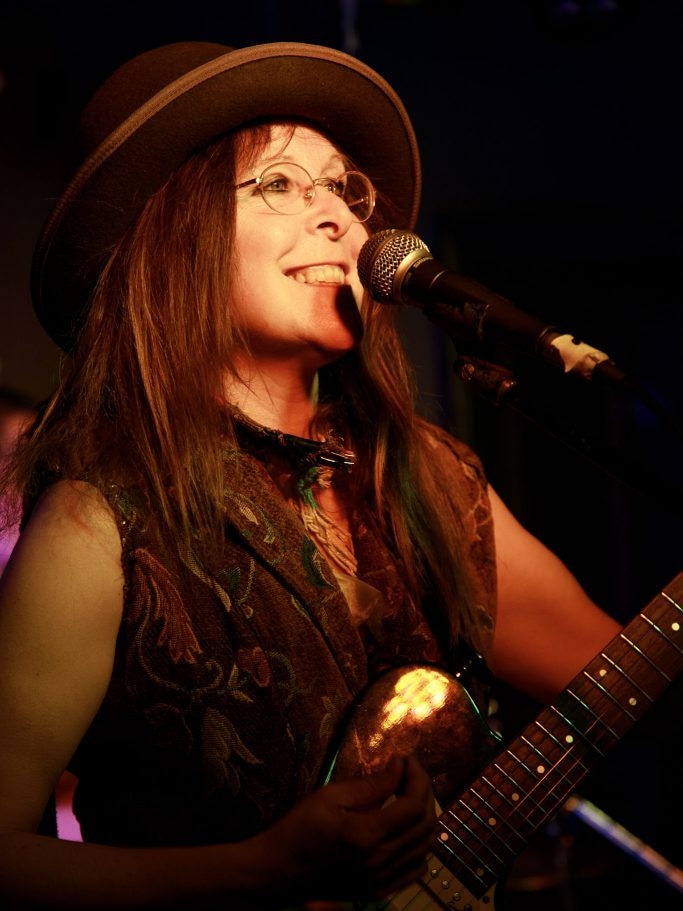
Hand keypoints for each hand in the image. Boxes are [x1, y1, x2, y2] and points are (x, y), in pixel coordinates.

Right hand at [261, 755, 435, 906]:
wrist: (278, 870)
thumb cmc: (300, 827)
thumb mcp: (331, 796)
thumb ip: (371, 784)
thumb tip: (400, 767)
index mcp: (367, 835)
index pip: (414, 804)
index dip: (417, 777)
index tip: (405, 759)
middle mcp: (380, 861)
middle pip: (425, 825)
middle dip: (424, 791)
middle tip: (408, 772)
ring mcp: (381, 880)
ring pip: (425, 847)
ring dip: (424, 817)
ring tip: (407, 795)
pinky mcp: (378, 890)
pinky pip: (415, 870)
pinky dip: (419, 847)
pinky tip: (404, 830)